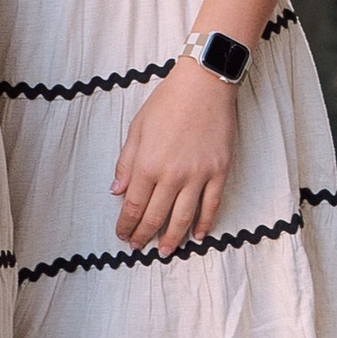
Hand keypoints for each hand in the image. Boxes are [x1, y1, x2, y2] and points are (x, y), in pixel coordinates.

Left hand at [112, 58, 239, 254]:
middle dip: (144, 235)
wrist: (204, 85)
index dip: (127, 224)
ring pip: (183, 217)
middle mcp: (172, 175)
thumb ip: (126, 163)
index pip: (134, 205)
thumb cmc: (167, 102)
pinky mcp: (219, 172)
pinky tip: (197, 235)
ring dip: (172, 238)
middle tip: (139, 247)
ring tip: (165, 252)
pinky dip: (205, 223)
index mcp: (148, 164)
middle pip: (156, 216)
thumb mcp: (137, 128)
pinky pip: (212, 205)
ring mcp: (198, 175)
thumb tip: (117, 191)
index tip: (123, 235)